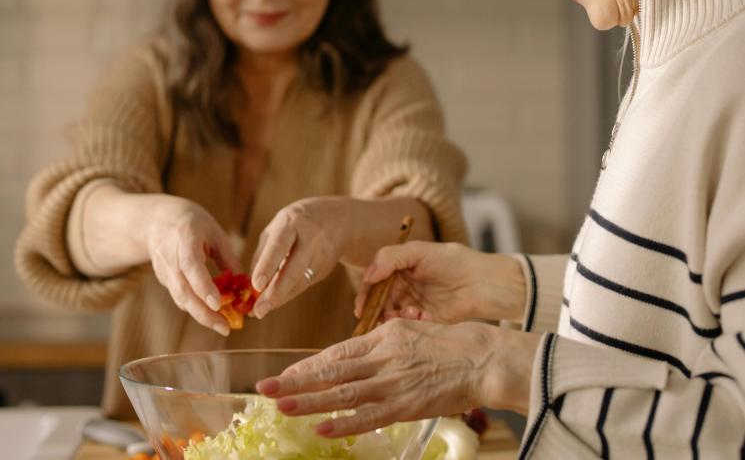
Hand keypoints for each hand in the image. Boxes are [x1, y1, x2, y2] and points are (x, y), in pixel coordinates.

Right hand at [143, 195, 241, 335]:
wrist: (156, 220)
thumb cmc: (192, 223)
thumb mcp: (215, 232)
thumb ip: (228, 257)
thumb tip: (244, 284)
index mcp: (185, 237)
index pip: (191, 266)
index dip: (203, 287)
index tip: (219, 304)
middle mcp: (169, 256)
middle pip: (183, 289)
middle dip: (204, 312)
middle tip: (225, 327)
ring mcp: (163, 269)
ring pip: (180, 298)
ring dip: (200, 315)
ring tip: (223, 326)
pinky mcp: (162, 279)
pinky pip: (180, 296)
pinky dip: (195, 307)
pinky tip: (212, 314)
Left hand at [249, 197, 350, 318]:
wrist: (340, 220)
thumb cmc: (297, 223)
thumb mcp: (279, 226)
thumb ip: (263, 252)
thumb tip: (249, 284)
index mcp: (293, 222)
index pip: (279, 245)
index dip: (267, 265)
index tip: (256, 285)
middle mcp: (310, 238)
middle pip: (294, 268)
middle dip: (276, 291)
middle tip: (258, 310)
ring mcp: (320, 255)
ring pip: (299, 281)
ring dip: (279, 298)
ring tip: (259, 311)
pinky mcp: (325, 270)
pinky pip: (302, 285)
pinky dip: (286, 294)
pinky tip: (272, 302)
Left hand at [256, 318, 540, 436]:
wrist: (484, 357)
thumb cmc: (452, 343)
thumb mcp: (412, 331)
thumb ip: (383, 345)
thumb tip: (358, 358)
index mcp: (384, 336)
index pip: (336, 353)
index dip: (308, 365)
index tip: (284, 374)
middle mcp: (383, 357)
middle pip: (331, 371)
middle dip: (295, 381)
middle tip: (265, 390)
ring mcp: (393, 382)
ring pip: (342, 393)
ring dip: (309, 402)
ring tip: (282, 407)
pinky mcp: (406, 405)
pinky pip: (369, 417)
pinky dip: (344, 423)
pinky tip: (321, 428)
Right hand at [355, 242, 525, 324]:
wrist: (483, 283)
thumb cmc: (453, 261)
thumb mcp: (420, 251)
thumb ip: (390, 257)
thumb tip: (368, 275)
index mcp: (398, 270)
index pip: (373, 284)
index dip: (364, 295)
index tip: (360, 307)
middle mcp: (403, 289)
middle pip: (378, 303)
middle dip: (378, 311)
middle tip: (384, 314)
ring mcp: (413, 306)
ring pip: (391, 317)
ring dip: (395, 318)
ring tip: (411, 312)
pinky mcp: (425, 322)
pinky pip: (409, 328)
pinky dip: (411, 324)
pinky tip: (423, 316)